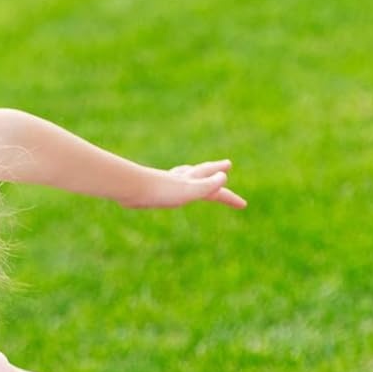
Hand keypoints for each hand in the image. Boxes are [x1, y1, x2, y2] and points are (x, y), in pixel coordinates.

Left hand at [130, 159, 245, 210]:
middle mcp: (181, 179)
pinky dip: (175, 182)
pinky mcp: (154, 187)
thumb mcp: (188, 190)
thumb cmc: (159, 191)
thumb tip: (224, 177)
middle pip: (204, 174)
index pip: (216, 189)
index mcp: (192, 182)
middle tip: (226, 166)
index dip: (229, 197)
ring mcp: (167, 182)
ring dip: (195, 174)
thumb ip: (206, 185)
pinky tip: (167, 185)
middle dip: (216, 173)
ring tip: (196, 173)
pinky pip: (170, 183)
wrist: (130, 187)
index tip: (243, 205)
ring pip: (186, 176)